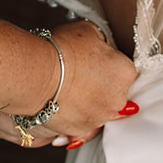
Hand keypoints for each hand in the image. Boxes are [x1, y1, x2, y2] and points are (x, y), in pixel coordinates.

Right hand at [30, 20, 135, 146]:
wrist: (37, 74)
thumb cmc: (62, 50)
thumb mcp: (90, 32)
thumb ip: (104, 43)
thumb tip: (104, 50)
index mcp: (125, 73)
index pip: (123, 69)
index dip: (107, 63)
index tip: (93, 61)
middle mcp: (118, 100)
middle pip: (113, 92)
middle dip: (100, 85)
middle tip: (80, 74)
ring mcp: (98, 117)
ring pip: (97, 109)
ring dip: (87, 101)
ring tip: (69, 87)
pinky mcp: (79, 130)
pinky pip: (81, 121)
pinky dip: (74, 113)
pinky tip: (63, 100)